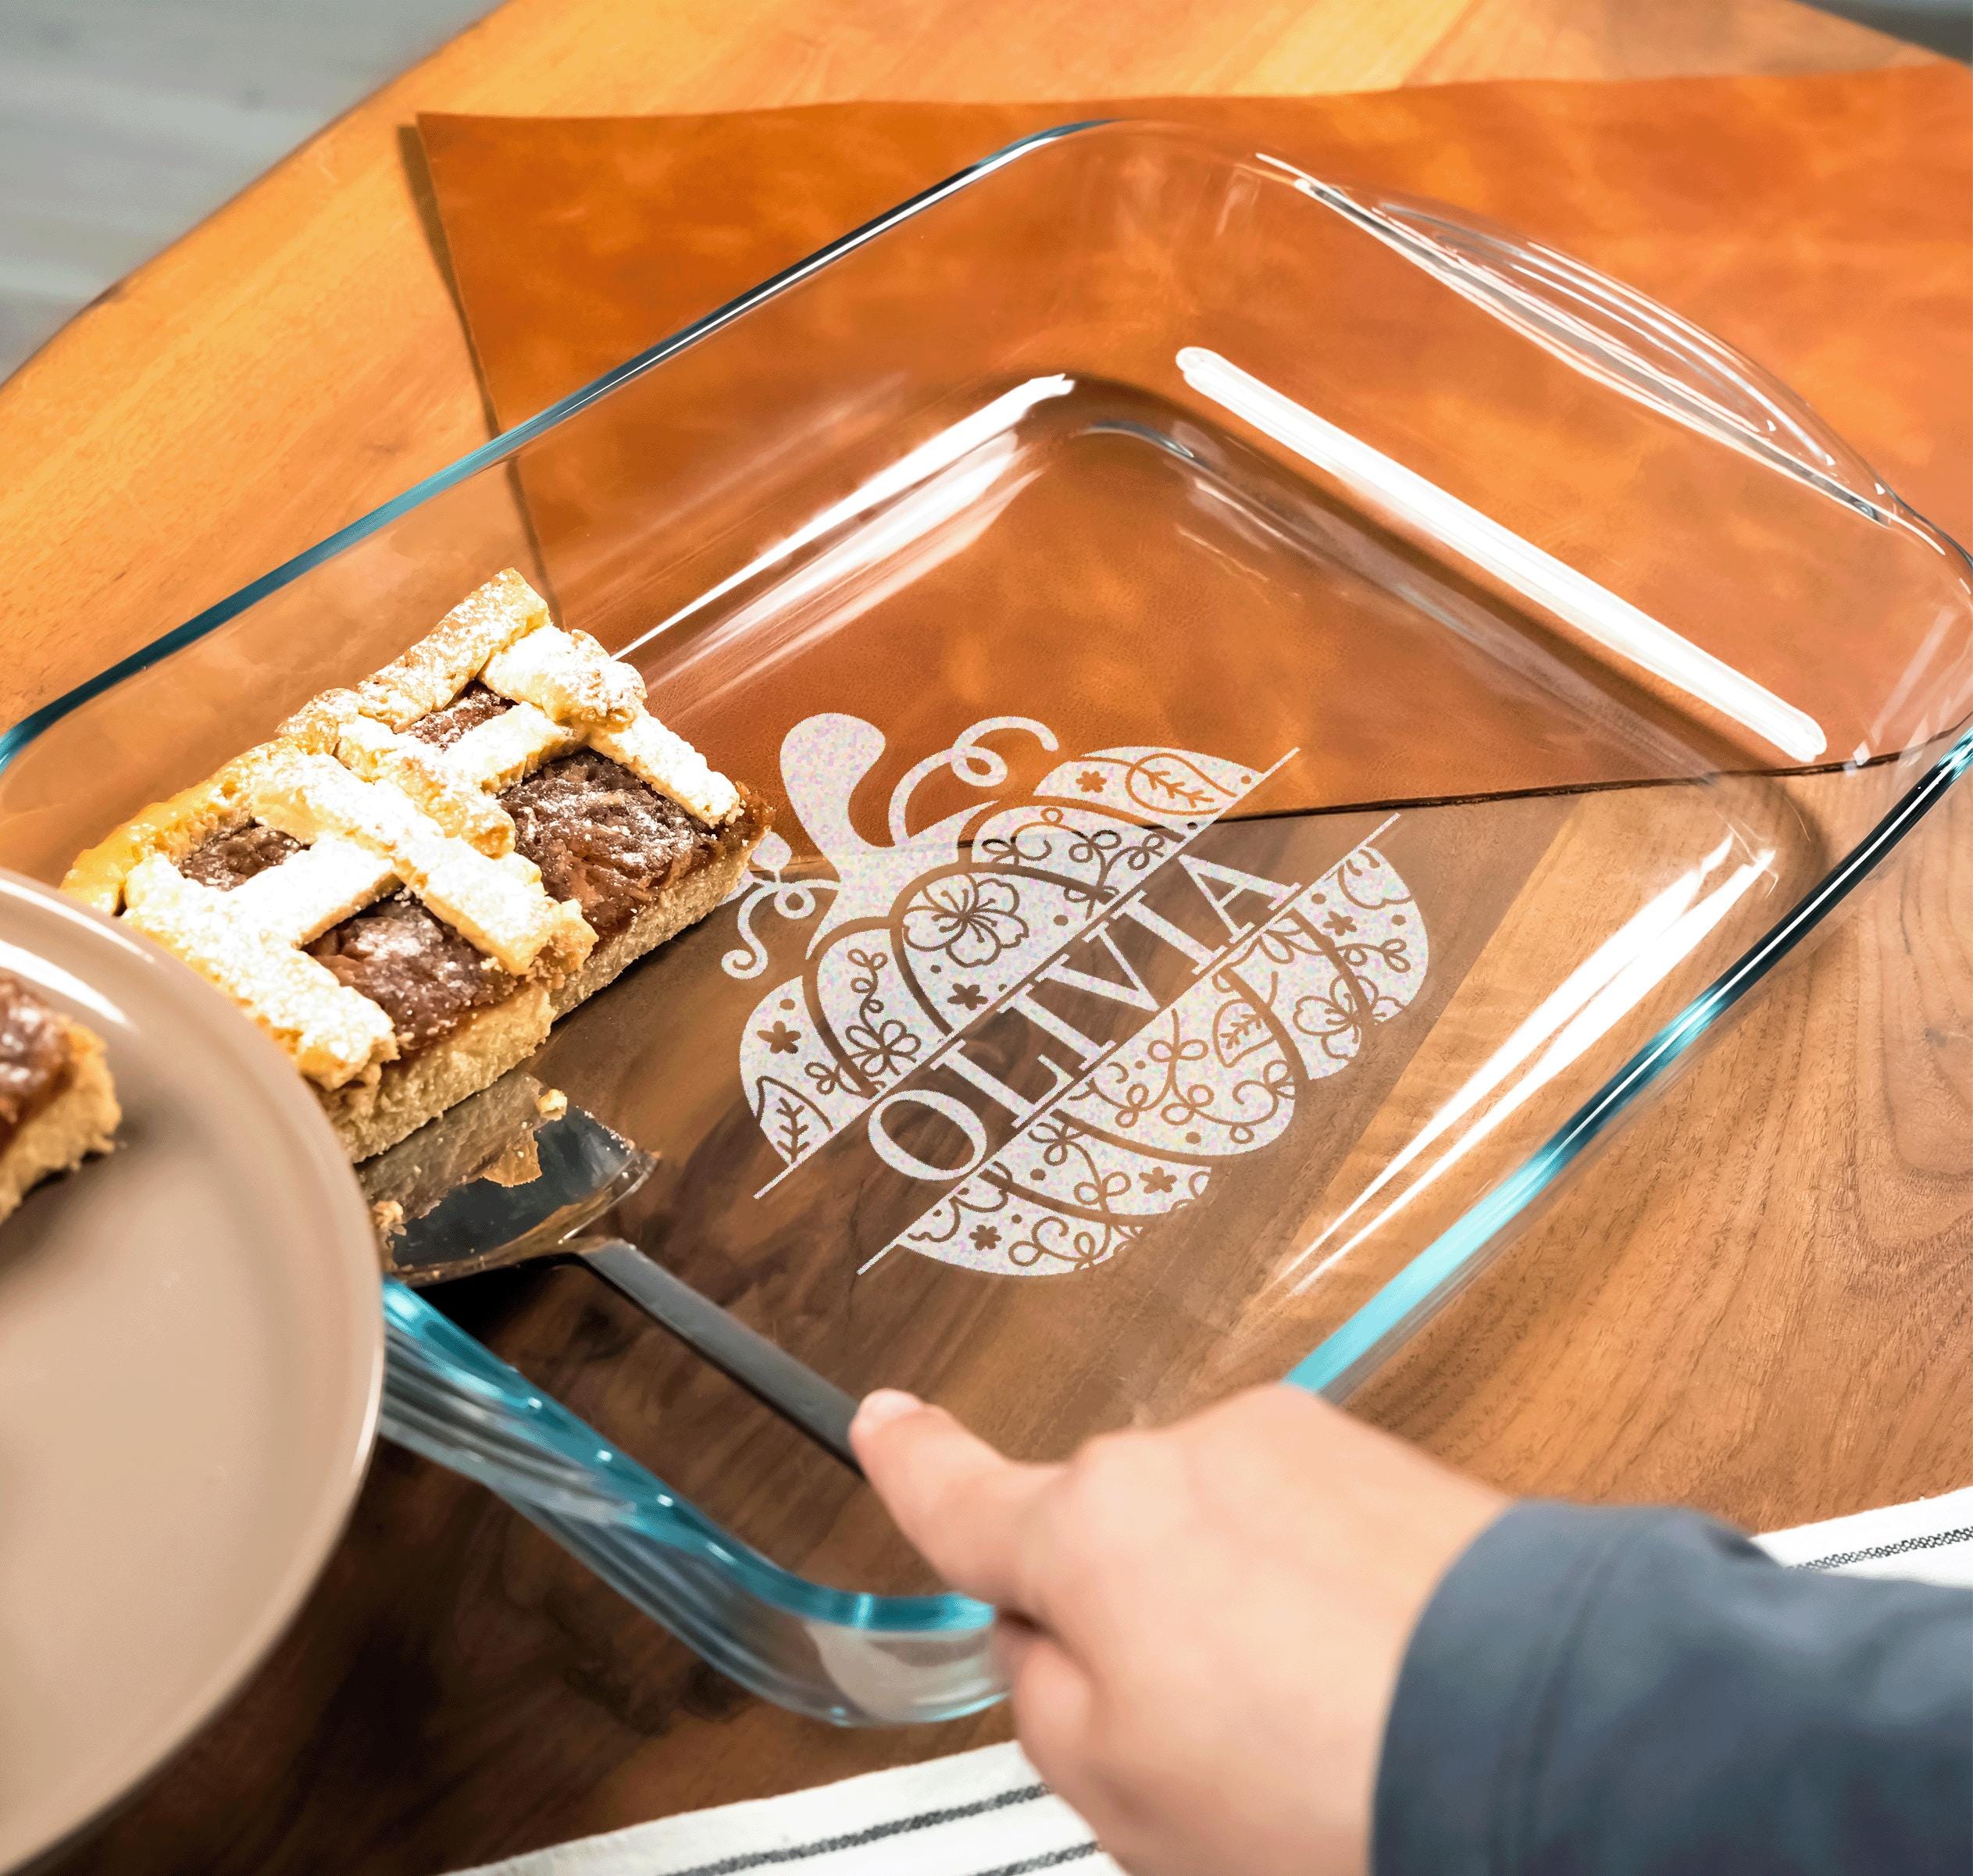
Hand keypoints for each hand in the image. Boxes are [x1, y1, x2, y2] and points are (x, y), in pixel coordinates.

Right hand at [851, 1385, 1505, 1875]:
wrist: (1549, 1738)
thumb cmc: (1332, 1784)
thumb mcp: (1121, 1792)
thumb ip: (1042, 1694)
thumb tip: (1044, 1632)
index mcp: (1094, 1530)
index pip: (966, 1497)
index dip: (913, 1465)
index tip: (885, 1422)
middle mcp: (1187, 1457)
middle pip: (1113, 1539)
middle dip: (1134, 1621)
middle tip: (1210, 1742)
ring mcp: (1296, 1447)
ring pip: (1217, 1535)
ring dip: (1241, 1612)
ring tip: (1321, 1724)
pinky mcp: (1389, 1460)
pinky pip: (1311, 1530)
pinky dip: (1321, 1598)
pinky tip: (1373, 1679)